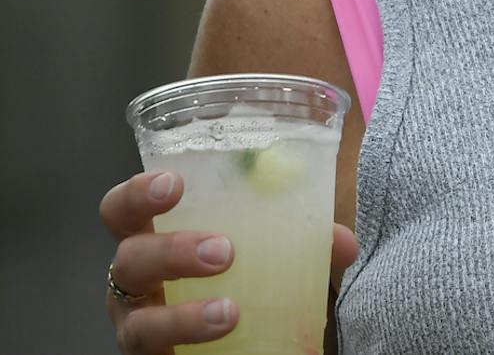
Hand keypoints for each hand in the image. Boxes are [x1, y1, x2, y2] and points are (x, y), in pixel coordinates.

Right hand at [100, 168, 358, 352]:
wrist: (240, 340)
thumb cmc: (241, 275)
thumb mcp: (268, 248)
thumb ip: (302, 236)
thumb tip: (342, 243)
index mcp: (154, 238)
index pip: (122, 210)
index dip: (138, 194)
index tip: (175, 184)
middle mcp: (137, 285)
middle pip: (130, 261)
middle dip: (172, 252)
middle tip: (224, 251)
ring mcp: (140, 329)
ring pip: (141, 326)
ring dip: (184, 318)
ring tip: (230, 313)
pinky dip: (191, 348)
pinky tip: (226, 339)